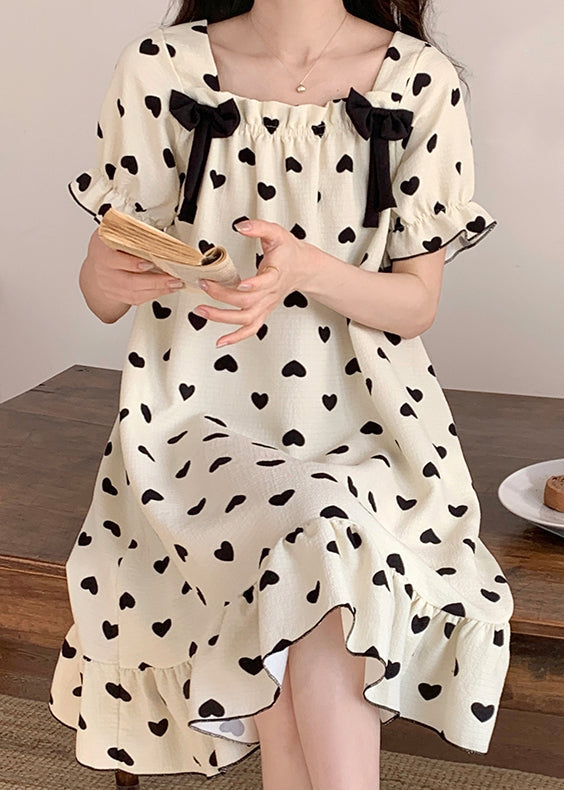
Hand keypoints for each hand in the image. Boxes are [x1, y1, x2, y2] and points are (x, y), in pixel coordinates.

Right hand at [86, 227, 183, 306]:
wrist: (99, 259)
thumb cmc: (111, 243)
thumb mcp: (116, 231)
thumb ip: (132, 233)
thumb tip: (157, 234)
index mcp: (103, 252)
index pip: (116, 260)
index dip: (132, 263)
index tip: (150, 263)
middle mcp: (104, 271)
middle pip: (130, 281)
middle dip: (155, 281)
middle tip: (173, 278)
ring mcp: (109, 286)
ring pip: (134, 293)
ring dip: (158, 290)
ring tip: (175, 284)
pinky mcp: (116, 295)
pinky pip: (135, 299)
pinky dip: (153, 295)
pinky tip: (166, 289)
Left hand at [194, 219, 312, 347]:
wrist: (303, 267)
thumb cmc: (288, 251)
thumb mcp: (276, 232)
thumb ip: (259, 227)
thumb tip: (241, 225)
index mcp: (276, 274)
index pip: (266, 283)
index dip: (254, 284)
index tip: (241, 283)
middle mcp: (270, 293)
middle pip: (247, 303)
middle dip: (223, 296)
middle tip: (204, 285)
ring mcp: (266, 305)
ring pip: (246, 319)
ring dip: (222, 318)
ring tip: (201, 311)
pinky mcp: (263, 312)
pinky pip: (250, 329)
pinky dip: (236, 337)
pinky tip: (220, 341)